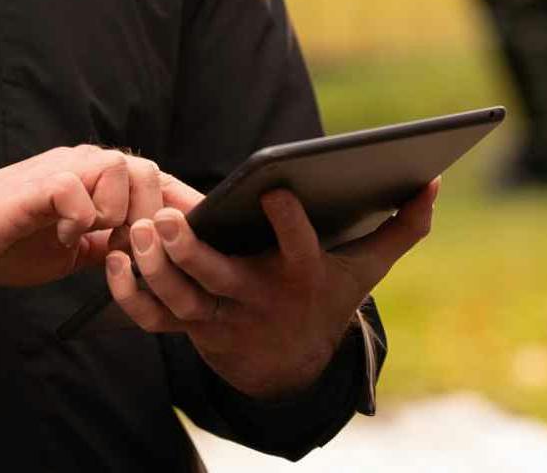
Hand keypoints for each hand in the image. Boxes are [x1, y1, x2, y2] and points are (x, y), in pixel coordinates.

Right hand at [0, 145, 165, 286]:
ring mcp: (61, 169)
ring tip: (93, 239)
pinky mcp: (38, 185)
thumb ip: (110, 241)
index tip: (204, 233)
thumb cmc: (12, 242)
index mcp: (96, 178)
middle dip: (148, 216)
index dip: (181, 204)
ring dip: (115, 212)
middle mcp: (84, 164)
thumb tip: (150, 252)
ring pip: (118, 169)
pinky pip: (76, 189)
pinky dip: (79, 218)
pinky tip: (63, 237)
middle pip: (147, 171)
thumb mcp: (76, 247)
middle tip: (125, 249)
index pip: (155, 180)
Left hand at [106, 177, 437, 399]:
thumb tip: (434, 183)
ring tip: (136, 231)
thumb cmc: (329, 296)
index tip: (277, 190)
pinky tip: (113, 261)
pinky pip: (152, 318)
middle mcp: (259, 299)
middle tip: (165, 218)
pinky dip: (127, 295)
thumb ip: (402, 226)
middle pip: (220, 280)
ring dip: (154, 268)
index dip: (288, 221)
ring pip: (180, 299)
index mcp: (302, 277)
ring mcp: (221, 318)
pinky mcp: (190, 328)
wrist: (293, 364)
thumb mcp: (368, 267)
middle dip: (190, 251)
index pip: (297, 249)